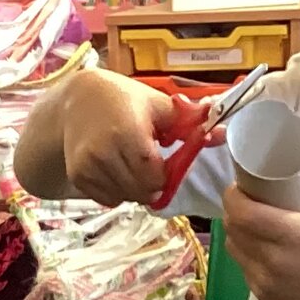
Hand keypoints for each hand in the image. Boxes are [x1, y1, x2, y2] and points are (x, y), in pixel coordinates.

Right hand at [52, 68, 188, 206]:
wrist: (79, 99)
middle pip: (140, 191)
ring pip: (124, 198)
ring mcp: (88, 166)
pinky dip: (117, 192)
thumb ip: (189, 122)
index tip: (166, 166)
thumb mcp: (158, 104)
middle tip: (152, 170)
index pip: (153, 176)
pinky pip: (107, 199)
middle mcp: (104, 153)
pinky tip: (116, 172)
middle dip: (152, 185)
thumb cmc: (124, 100)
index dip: (164, 176)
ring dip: (134, 190)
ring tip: (132, 168)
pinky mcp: (77, 176)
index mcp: (128, 133)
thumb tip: (222, 134)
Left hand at [221, 168, 299, 299]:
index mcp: (295, 236)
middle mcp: (273, 261)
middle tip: (251, 197)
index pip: (242, 213)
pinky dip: (247, 252)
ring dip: (238, 231)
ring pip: (235, 249)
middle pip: (233, 229)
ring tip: (255, 220)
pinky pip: (245, 268)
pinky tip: (263, 246)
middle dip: (235, 209)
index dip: (233, 195)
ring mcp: (265, 283)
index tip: (242, 184)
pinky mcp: (266, 298)